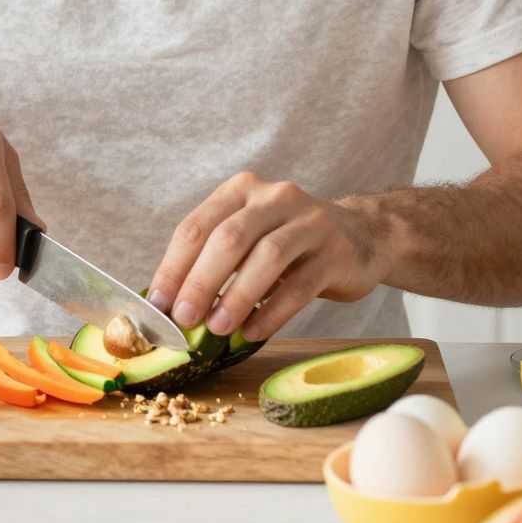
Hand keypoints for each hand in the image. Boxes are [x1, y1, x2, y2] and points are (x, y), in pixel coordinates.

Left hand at [147, 173, 389, 341]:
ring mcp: (309, 222)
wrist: (362, 236)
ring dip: (236, 297)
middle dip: (200, 282)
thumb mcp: (250, 238)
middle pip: (229, 238)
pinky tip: (252, 332)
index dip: (174, 267)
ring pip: (266, 257)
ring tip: (217, 330)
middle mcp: (275, 198)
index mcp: (242, 190)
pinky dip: (272, 312)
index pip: (196, 226)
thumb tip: (171, 306)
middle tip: (184, 319)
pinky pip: (299, 285)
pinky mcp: (335, 253)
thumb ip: (214, 261)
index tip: (158, 304)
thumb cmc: (290, 243)